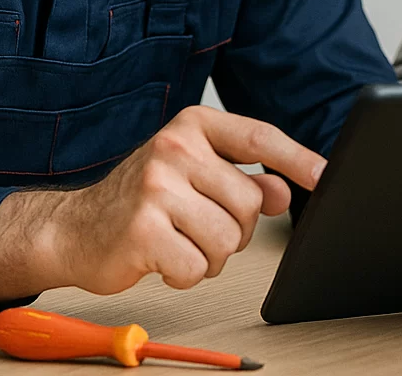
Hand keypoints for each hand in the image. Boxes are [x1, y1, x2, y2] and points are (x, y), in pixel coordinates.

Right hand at [0, 106, 324, 305]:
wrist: (74, 229)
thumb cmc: (143, 201)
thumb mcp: (195, 177)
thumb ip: (242, 179)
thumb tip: (284, 192)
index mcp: (192, 127)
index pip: (259, 137)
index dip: (298, 159)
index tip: (327, 176)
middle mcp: (173, 148)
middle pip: (249, 202)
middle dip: (236, 229)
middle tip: (200, 227)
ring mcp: (156, 188)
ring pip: (228, 239)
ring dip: (212, 256)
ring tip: (182, 243)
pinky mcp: (142, 229)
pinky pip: (198, 266)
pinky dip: (188, 274)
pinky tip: (164, 260)